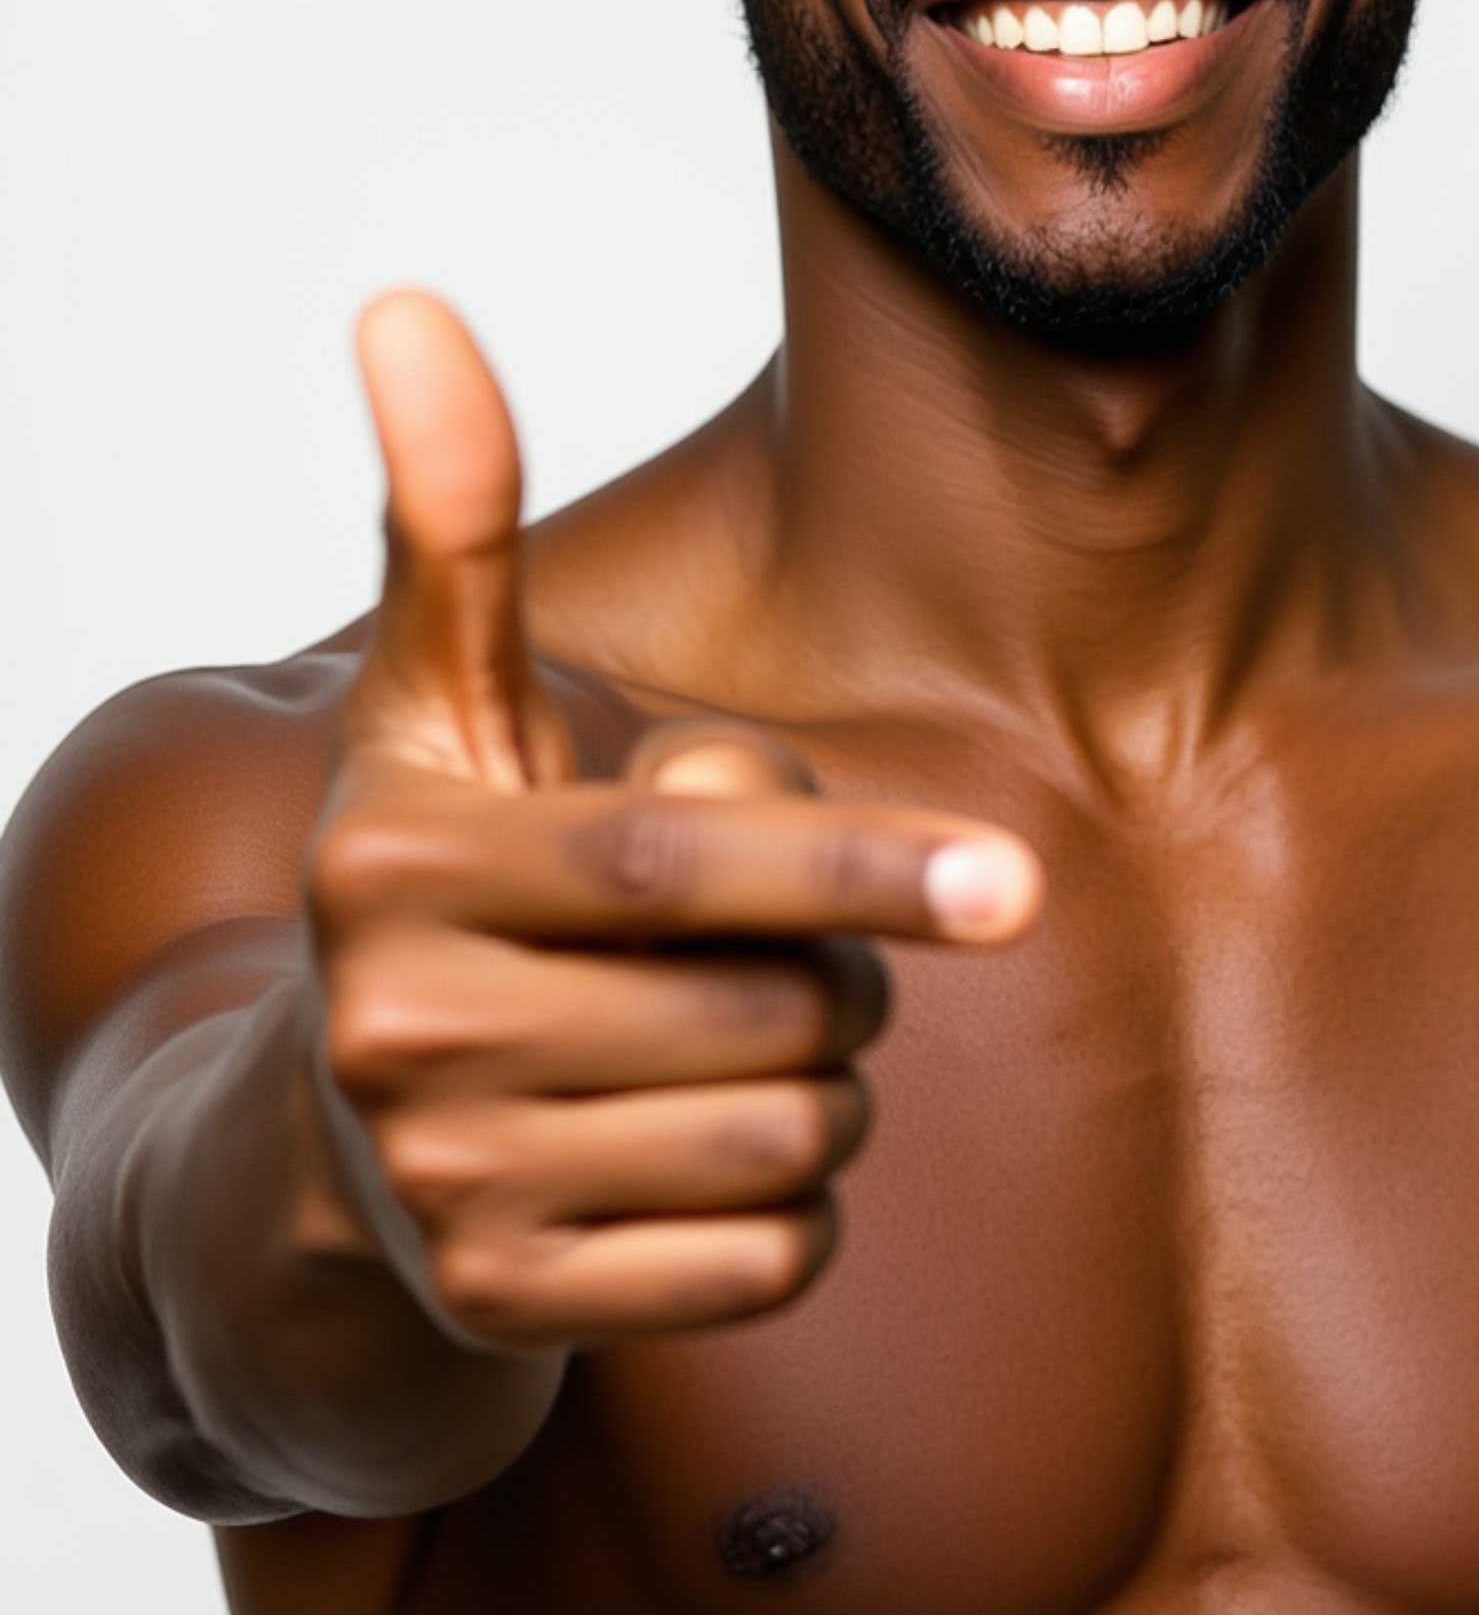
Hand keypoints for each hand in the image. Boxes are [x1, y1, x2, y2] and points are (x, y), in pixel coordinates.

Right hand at [302, 291, 1040, 1357]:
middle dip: (839, 975)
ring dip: (818, 1090)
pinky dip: (782, 1208)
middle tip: (777, 954)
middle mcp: (400, 1028)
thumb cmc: (448, 889)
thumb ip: (454, 524)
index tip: (1022, 880)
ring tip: (720, 1051)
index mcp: (400, 859)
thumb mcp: (436, 713)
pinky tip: (690, 1162)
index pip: (679, 866)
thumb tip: (405, 301)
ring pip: (789, 1136)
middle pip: (768, 1005)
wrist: (321, 1155)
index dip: (860, 859)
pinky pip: (768, 1257)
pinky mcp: (507, 1313)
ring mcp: (446, 1188)